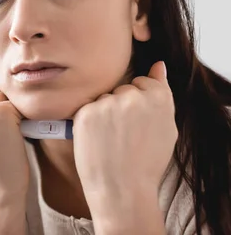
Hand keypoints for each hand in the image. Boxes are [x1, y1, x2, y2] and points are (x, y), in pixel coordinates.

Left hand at [72, 61, 176, 220]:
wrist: (122, 189)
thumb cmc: (146, 163)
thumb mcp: (166, 128)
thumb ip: (161, 94)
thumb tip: (158, 64)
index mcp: (159, 98)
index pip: (145, 81)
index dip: (139, 102)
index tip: (138, 121)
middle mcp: (133, 96)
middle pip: (123, 88)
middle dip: (121, 105)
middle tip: (124, 135)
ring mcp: (109, 103)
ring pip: (104, 98)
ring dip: (105, 112)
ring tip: (111, 140)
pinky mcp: (86, 111)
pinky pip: (88, 108)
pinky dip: (90, 121)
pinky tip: (98, 140)